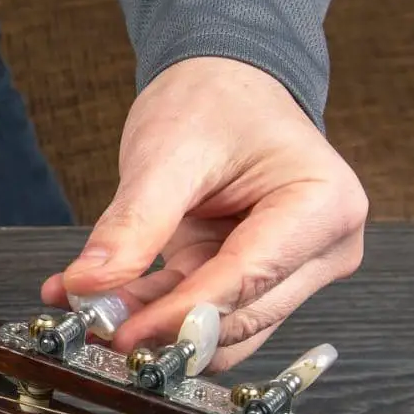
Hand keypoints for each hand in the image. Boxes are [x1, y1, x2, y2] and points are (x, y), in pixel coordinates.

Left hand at [42, 57, 368, 371]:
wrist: (222, 81)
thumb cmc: (214, 100)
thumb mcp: (166, 151)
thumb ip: (133, 222)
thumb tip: (88, 282)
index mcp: (324, 205)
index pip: (249, 277)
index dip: (184, 313)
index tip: (127, 332)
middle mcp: (322, 247)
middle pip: (242, 313)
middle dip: (167, 326)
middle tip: (98, 326)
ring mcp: (292, 266)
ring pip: (223, 324)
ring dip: (157, 326)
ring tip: (93, 315)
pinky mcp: (254, 276)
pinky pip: (203, 310)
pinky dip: (154, 310)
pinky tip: (103, 303)